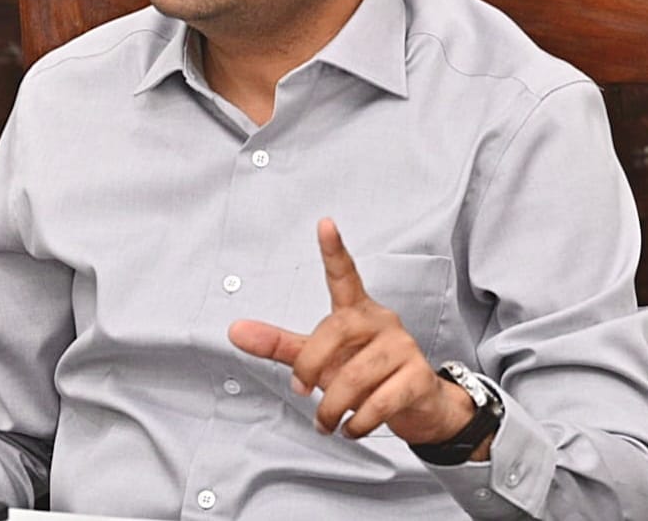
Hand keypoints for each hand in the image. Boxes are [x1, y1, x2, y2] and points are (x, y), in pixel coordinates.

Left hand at [228, 219, 476, 445]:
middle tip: (301, 390)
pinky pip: (381, 402)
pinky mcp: (417, 376)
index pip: (344, 274)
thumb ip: (278, 344)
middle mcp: (380, 320)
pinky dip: (359, 422)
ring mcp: (402, 346)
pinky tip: (351, 428)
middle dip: (311, 366)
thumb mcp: (318, 357)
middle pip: (336, 330)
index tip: (325, 224)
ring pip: (356, 374)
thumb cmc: (363, 371)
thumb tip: (234, 330)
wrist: (418, 405)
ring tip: (327, 421)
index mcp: (355, 310)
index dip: (334, 250)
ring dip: (333, 406)